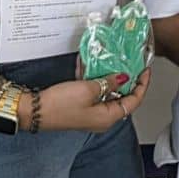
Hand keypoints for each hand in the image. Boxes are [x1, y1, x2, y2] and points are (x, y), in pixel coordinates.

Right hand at [21, 68, 150, 133]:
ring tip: (114, 60)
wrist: (33, 111)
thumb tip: (124, 76)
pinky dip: (95, 79)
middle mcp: (102, 118)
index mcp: (108, 117)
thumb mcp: (89, 89)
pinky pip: (94, 91)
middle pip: (123, 97)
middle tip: (131, 63)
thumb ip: (109, 82)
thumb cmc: (60, 105)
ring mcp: (91, 113)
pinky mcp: (80, 106)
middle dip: (127, 79)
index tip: (145, 69)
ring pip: (108, 92)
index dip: (142, 84)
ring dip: (110, 77)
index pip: (134, 101)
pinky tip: (92, 65)